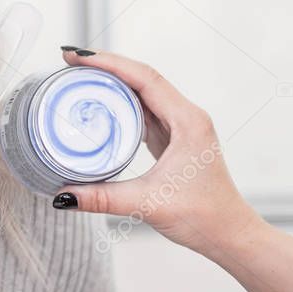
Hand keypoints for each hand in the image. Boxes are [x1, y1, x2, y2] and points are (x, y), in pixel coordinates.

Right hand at [54, 49, 263, 255]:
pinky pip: (144, 109)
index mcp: (187, 122)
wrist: (229, 234)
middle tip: (70, 61)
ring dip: (112, 80)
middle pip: (142, 77)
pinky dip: (120, 101)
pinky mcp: (173, 138)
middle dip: (105, 65)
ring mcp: (181, 126)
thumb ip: (102, 198)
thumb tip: (63, 195)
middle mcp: (186, 117)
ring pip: (143, 91)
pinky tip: (100, 102)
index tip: (78, 57)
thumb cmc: (203, 216)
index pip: (144, 79)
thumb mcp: (148, 203)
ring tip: (79, 76)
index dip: (109, 63)